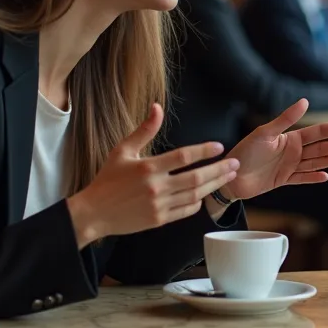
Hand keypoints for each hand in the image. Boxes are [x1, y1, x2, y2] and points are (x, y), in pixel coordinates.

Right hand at [66, 103, 240, 247]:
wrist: (93, 213)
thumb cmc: (107, 180)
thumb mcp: (122, 150)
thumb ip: (144, 130)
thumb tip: (156, 107)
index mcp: (147, 168)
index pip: (183, 157)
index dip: (204, 151)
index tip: (219, 146)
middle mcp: (155, 187)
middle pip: (196, 178)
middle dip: (219, 170)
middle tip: (234, 163)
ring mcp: (158, 205)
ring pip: (195, 195)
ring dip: (214, 185)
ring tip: (228, 176)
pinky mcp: (159, 220)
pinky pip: (186, 210)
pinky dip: (198, 202)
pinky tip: (205, 194)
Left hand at [221, 98, 327, 199]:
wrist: (230, 175)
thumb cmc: (245, 151)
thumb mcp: (265, 133)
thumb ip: (286, 119)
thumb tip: (305, 101)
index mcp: (289, 137)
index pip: (316, 132)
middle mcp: (292, 151)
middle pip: (319, 148)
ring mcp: (289, 166)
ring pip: (314, 162)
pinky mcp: (284, 180)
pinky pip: (302, 178)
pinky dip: (313, 177)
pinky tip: (326, 175)